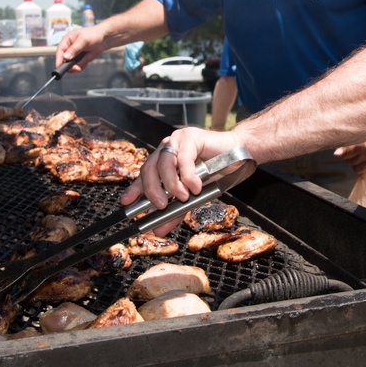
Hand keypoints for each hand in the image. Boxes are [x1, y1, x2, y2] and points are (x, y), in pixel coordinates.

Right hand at [54, 26, 103, 71]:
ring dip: (76, 66)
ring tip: (85, 61)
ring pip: (71, 65)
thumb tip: (65, 57)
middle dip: (69, 66)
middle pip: (63, 60)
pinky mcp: (81, 59)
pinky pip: (78, 66)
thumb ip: (74, 49)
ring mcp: (75, 55)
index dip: (58, 59)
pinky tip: (87, 59)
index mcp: (67, 41)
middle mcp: (69, 48)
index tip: (58, 67)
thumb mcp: (83, 40)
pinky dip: (82, 66)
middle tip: (76, 68)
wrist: (105, 38)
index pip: (59, 51)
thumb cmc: (93, 35)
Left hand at [120, 127, 250, 233]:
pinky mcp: (191, 137)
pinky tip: (195, 187)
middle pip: (149, 168)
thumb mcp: (192, 195)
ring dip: (171, 183)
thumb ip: (175, 211)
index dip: (134, 188)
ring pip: (164, 163)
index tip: (126, 202)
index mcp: (164, 160)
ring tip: (183, 196)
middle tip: (160, 205)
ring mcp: (177, 140)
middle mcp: (167, 149)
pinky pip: (184, 159)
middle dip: (152, 189)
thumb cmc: (217, 171)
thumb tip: (159, 229)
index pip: (144, 174)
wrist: (239, 153)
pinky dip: (188, 175)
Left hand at [333, 133, 365, 175]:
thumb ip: (343, 147)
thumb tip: (336, 155)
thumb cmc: (362, 134)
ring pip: (360, 170)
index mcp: (358, 147)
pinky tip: (363, 162)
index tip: (348, 149)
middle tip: (353, 153)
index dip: (345, 153)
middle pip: (352, 163)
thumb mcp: (352, 138)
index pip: (346, 156)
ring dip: (356, 166)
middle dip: (350, 159)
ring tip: (357, 159)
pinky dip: (365, 169)